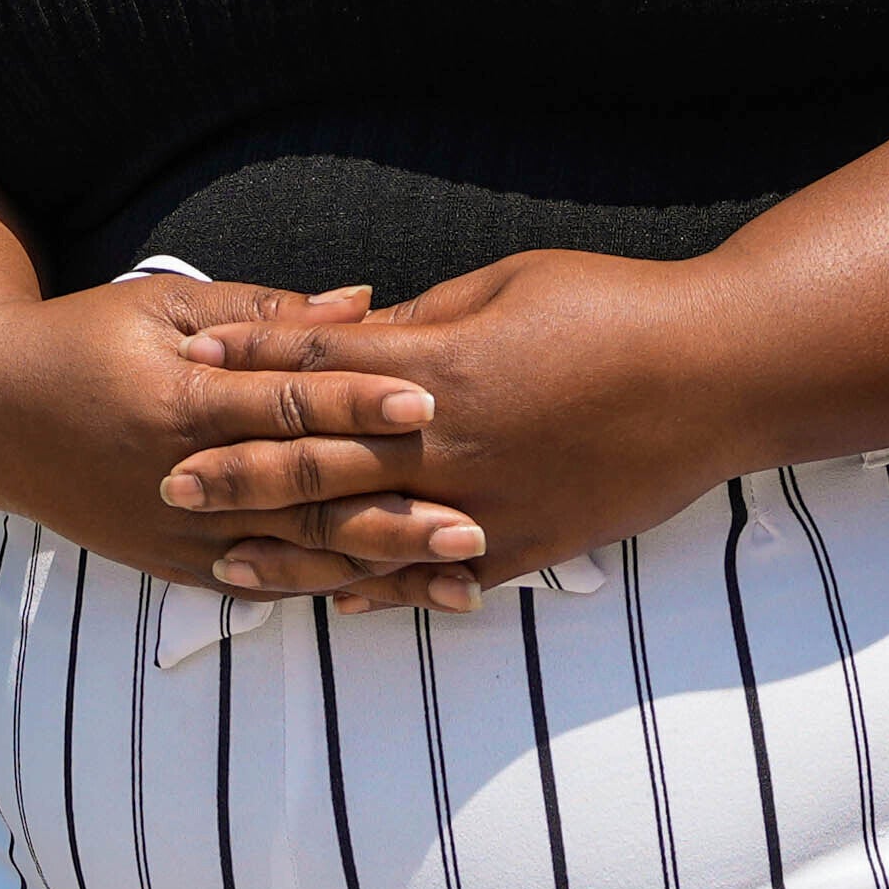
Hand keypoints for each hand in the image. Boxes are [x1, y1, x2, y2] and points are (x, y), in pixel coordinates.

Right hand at [0, 280, 475, 596]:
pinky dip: (323, 589)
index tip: (430, 399)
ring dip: (377, 567)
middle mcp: (181, 473)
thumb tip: (363, 302)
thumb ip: (265, 313)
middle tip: (472, 519)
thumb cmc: (80, 338)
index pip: (286, 404)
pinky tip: (383, 599)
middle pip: (303, 497)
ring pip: (292, 554)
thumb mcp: (162, 304)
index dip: (358, 401)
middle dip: (391, 511)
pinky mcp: (168, 563)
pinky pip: (258, 582)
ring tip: (456, 575)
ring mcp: (174, 530)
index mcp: (181, 396)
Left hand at [165, 250, 739, 610]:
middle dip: (241, 471)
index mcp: (443, 366)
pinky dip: (385, 589)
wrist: (718, 375)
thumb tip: (363, 334)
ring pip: (369, 536)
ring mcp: (489, 502)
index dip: (252, 362)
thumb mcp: (508, 285)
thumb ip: (428, 321)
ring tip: (228, 562)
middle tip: (169, 481)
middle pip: (323, 461)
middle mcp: (453, 444)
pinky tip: (341, 603)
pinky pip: (438, 574)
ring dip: (293, 551)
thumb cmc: (615, 305)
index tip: (189, 362)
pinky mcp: (528, 542)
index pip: (322, 365)